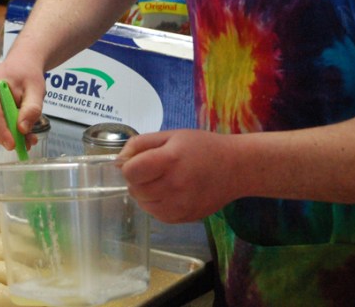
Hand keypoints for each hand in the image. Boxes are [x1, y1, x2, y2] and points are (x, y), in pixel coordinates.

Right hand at [0, 57, 45, 149]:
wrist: (21, 64)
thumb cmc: (28, 75)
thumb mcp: (37, 90)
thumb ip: (31, 109)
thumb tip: (22, 129)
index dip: (1, 130)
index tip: (13, 144)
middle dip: (3, 136)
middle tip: (21, 145)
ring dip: (1, 135)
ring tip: (21, 139)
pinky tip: (12, 131)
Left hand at [120, 130, 239, 223]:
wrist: (236, 168)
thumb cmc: (203, 147)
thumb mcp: (172, 135)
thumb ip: (141, 144)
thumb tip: (118, 161)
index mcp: (169, 160)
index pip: (131, 171)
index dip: (129, 165)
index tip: (139, 160)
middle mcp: (173, 186)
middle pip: (135, 189)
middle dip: (137, 179)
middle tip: (152, 169)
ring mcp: (178, 206)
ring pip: (143, 204)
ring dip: (145, 193)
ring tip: (161, 180)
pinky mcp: (183, 219)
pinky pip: (156, 214)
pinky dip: (155, 204)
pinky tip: (169, 192)